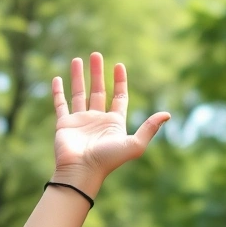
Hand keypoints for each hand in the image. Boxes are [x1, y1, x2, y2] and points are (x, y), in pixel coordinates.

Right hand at [52, 52, 169, 194]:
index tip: (119, 65)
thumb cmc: (109, 160)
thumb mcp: (135, 144)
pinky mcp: (64, 124)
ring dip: (78, 76)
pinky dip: (58, 92)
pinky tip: (57, 78)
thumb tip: (167, 114)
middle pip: (98, 90)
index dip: (120, 82)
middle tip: (96, 54)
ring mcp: (80, 121)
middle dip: (97, 73)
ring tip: (77, 59)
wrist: (82, 171)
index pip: (119, 97)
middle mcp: (98, 119)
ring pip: (79, 93)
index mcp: (115, 123)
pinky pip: (61, 104)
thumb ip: (150, 128)